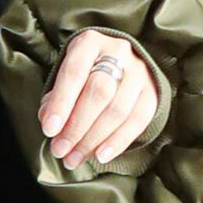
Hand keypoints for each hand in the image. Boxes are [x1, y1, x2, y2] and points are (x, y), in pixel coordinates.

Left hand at [38, 28, 160, 168]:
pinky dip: (118, 141)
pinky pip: (137, 120)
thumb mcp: (65, 76)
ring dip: (93, 140)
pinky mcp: (153, 91)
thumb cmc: (84, 72)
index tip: (49, 130)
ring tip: (74, 158)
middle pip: (99, 93)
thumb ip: (55, 98)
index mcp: (89, 43)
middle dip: (76, 127)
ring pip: (118, 109)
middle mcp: (118, 52)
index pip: (74, 73)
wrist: (120, 62)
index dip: (61, 103)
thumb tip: (51, 124)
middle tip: (60, 150)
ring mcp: (139, 71)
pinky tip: (100, 156)